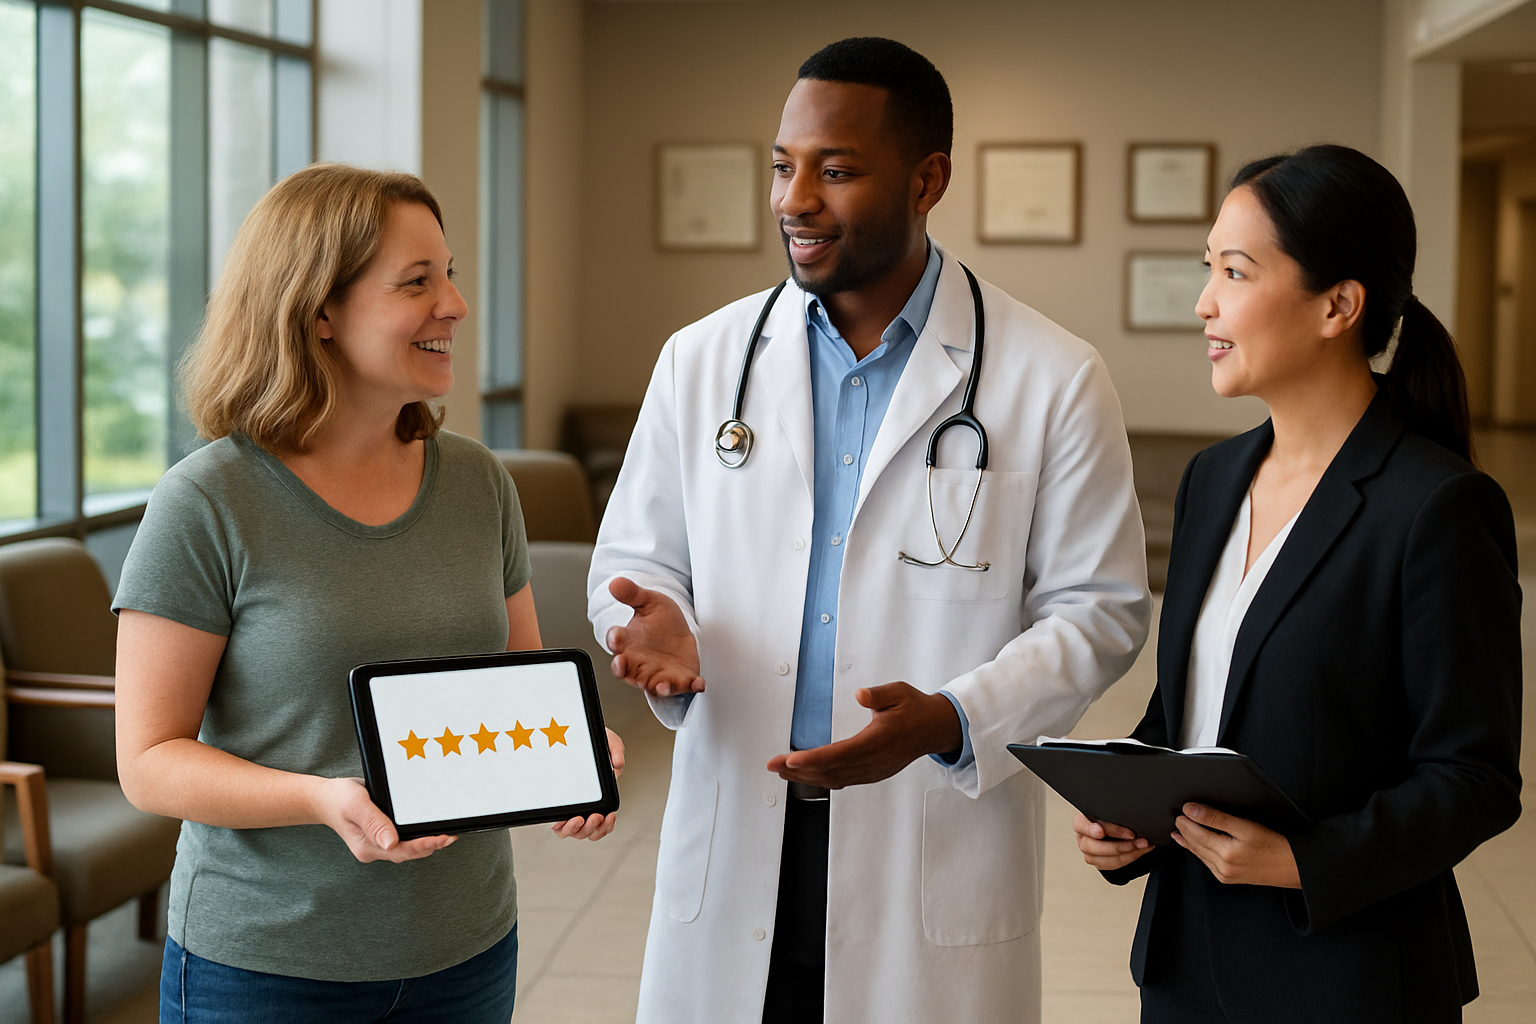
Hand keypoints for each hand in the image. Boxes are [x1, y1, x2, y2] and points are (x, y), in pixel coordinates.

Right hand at [313, 777, 455, 863]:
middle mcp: (374, 849)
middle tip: (451, 835)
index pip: (402, 851)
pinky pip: (404, 839)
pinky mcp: (382, 835)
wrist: (324, 798)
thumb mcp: (355, 805)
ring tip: (446, 834)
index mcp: (368, 847)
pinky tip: (429, 829)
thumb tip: (390, 842)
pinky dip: (418, 835)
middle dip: (431, 845)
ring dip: (427, 842)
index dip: (424, 845)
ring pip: (408, 848)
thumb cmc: (338, 799)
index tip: (442, 838)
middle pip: (408, 852)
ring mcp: (378, 843)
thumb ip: (373, 822)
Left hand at [551, 728, 624, 841]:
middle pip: (590, 831)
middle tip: (595, 816)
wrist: (567, 734)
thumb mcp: (607, 740)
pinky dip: (562, 827)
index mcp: (600, 796)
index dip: (606, 825)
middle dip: (594, 828)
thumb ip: (617, 750)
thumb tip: (618, 765)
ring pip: (575, 832)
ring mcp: (570, 806)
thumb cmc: (587, 740)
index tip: (607, 815)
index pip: (604, 821)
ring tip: (580, 819)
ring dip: (579, 830)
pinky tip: (563, 819)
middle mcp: (585, 805)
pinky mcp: (556, 805)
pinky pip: (558, 826)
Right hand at [605, 578, 703, 696]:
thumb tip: (616, 582)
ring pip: (653, 684)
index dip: (614, 639)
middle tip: (621, 663)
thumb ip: (633, 594)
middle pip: (626, 670)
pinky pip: (684, 686)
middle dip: (622, 668)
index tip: (617, 636)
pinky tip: (698, 682)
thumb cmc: (661, 622)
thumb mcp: (650, 603)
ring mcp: (659, 674)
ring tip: (663, 685)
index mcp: (628, 643)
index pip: (616, 642)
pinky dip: (691, 686)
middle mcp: (639, 663)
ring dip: (659, 686)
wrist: (681, 634)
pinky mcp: (680, 679)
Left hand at [766, 683, 961, 788]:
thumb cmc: (915, 709)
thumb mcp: (898, 692)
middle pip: (830, 771)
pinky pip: (843, 780)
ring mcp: (873, 771)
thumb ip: (879, 695)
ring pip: (834, 779)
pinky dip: (822, 779)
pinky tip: (807, 777)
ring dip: (806, 777)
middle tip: (773, 765)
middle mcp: (873, 761)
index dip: (812, 759)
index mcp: (877, 742)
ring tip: (782, 771)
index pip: (839, 754)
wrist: (935, 729)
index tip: (790, 759)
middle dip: (798, 770)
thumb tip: (861, 695)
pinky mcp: (873, 773)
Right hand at [1073, 811, 1152, 869]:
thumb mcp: (1108, 810)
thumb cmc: (1110, 816)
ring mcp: (1089, 852)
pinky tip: (1140, 850)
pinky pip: (1113, 865)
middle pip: (1092, 846)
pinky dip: (1130, 857)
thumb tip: (1127, 815)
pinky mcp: (1099, 862)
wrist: (1115, 827)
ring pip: (1104, 859)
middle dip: (1117, 844)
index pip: (1081, 826)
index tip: (1101, 832)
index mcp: (1081, 822)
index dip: (1091, 830)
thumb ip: (1111, 813)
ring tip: (1143, 844)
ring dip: (1128, 852)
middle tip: (1133, 837)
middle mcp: (1083, 838)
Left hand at [1172, 803, 1300, 887]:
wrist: (1292, 867)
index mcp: (1225, 853)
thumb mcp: (1245, 826)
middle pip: (1196, 844)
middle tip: (1177, 818)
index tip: (1181, 810)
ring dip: (1188, 841)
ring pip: (1200, 854)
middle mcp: (1222, 867)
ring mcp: (1224, 874)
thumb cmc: (1274, 845)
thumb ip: (1216, 818)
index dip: (1187, 820)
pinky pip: (1207, 863)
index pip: (1196, 833)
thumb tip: (1192, 810)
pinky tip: (1194, 846)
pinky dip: (1198, 852)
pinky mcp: (1228, 878)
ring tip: (1179, 831)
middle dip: (1185, 830)